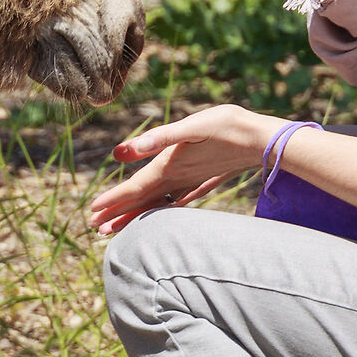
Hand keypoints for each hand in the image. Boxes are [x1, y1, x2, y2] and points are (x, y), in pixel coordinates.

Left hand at [88, 105, 281, 236]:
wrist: (264, 139)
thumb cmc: (227, 127)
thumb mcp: (190, 126)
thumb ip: (157, 139)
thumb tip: (123, 150)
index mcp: (169, 166)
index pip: (135, 189)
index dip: (113, 200)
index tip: (93, 213)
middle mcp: (178, 178)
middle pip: (143, 202)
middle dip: (119, 215)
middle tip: (96, 230)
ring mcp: (192, 181)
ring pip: (159, 204)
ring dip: (138, 216)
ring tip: (119, 229)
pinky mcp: (204, 179)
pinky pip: (177, 200)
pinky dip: (164, 208)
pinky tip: (164, 212)